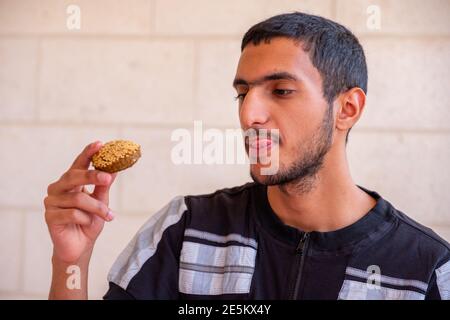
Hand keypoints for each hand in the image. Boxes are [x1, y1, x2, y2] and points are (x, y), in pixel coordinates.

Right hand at [44, 141, 116, 263]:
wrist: (80, 247)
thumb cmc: (89, 222)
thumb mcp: (101, 202)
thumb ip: (104, 186)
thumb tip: (115, 169)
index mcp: (71, 181)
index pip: (79, 163)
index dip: (88, 153)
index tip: (100, 144)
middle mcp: (59, 188)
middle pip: (73, 176)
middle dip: (92, 175)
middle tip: (108, 177)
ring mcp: (52, 202)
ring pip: (77, 198)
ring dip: (96, 208)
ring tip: (108, 215)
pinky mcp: (49, 216)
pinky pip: (71, 213)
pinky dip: (85, 218)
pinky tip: (87, 223)